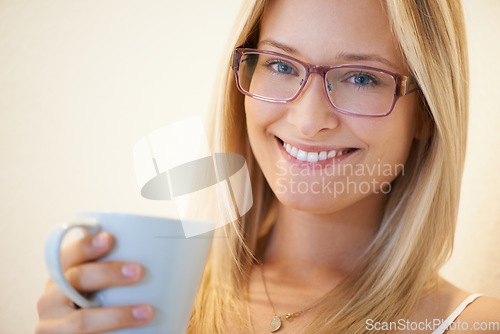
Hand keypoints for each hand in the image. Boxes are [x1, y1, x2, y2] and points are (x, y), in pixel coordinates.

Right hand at [36, 232, 153, 333]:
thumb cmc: (94, 307)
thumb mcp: (94, 288)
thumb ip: (112, 271)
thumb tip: (164, 253)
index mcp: (61, 276)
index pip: (68, 255)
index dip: (86, 245)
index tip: (110, 238)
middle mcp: (50, 298)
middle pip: (75, 280)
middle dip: (107, 273)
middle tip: (138, 271)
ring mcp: (53, 326)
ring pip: (81, 321)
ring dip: (116, 315)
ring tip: (146, 312)